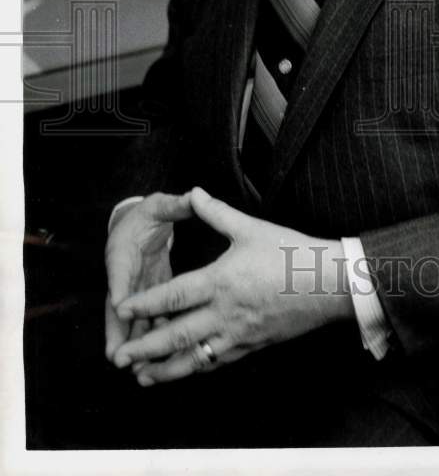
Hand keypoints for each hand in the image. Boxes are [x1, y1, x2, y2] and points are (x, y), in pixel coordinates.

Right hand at [104, 191, 193, 363]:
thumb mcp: (160, 206)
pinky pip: (149, 320)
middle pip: (119, 308)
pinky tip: (163, 359)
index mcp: (124, 251)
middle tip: (119, 358)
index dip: (119, 287)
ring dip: (135, 344)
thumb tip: (192, 195)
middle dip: (118, 332)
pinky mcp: (149, 297)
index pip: (120, 270)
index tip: (119, 305)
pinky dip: (154, 338)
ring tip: (138, 370)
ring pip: (133, 321)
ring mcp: (135, 290)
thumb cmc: (150, 215)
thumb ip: (175, 205)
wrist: (142, 223)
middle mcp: (125, 276)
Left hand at [110, 187, 353, 384]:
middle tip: (119, 358)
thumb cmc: (291, 253)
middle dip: (145, 349)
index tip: (121, 309)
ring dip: (165, 369)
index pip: (173, 296)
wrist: (328, 283)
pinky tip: (184, 370)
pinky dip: (196, 368)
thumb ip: (217, 213)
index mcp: (221, 281)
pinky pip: (217, 362)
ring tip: (142, 376)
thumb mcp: (252, 228)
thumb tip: (193, 193)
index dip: (145, 303)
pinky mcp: (252, 345)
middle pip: (176, 336)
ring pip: (195, 358)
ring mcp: (239, 334)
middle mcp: (225, 313)